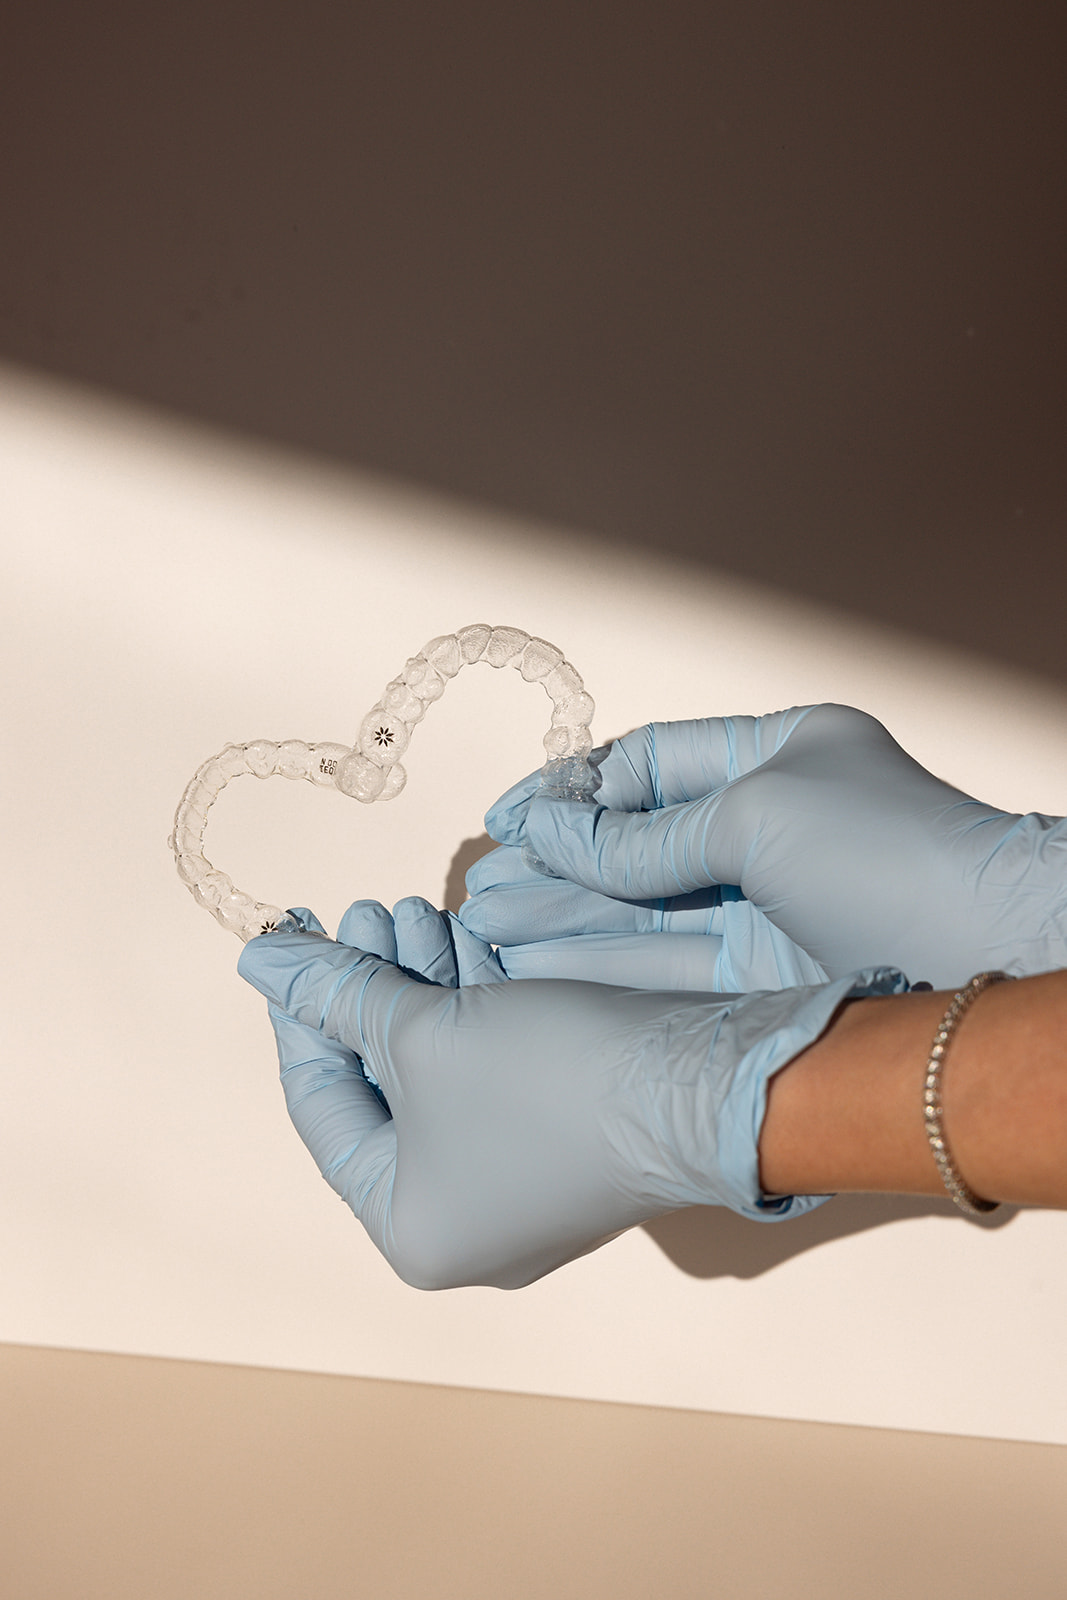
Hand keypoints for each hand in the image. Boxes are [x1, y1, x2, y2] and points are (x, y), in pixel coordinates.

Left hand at [237, 906, 904, 1288]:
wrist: (701, 1087)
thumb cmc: (550, 1082)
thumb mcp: (423, 1030)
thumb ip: (336, 991)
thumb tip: (259, 958)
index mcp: (408, 1228)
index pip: (322, 1108)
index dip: (301, 1017)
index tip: (295, 947)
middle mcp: (462, 1220)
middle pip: (385, 1085)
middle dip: (370, 989)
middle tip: (364, 911)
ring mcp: (519, 1183)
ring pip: (442, 1070)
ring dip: (421, 986)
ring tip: (408, 912)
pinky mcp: (565, 1137)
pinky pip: (492, 1068)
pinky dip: (472, 1007)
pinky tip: (462, 940)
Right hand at [464, 705, 1066, 990]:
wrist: (986, 951)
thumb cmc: (890, 852)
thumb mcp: (756, 816)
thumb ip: (645, 836)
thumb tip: (547, 833)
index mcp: (778, 754)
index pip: (651, 764)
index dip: (575, 791)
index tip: (508, 819)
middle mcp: (769, 826)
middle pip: (637, 845)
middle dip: (556, 868)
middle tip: (481, 891)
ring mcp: (768, 902)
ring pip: (644, 912)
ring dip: (566, 922)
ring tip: (485, 933)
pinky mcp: (766, 972)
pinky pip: (667, 964)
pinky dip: (604, 967)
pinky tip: (540, 969)